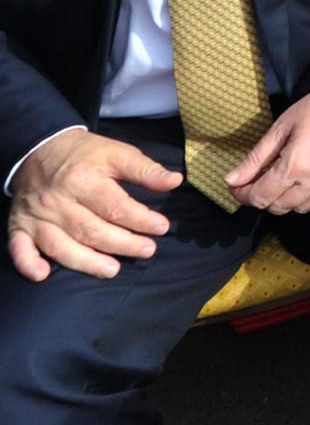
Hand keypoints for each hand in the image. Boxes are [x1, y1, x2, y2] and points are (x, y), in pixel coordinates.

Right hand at [6, 130, 181, 281]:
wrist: (40, 148)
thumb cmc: (85, 155)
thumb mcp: (118, 153)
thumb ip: (146, 170)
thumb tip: (175, 181)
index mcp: (83, 180)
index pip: (116, 207)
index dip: (142, 220)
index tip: (162, 227)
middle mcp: (57, 201)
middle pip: (91, 230)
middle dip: (123, 244)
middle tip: (148, 250)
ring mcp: (36, 216)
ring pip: (61, 245)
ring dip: (86, 262)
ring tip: (113, 270)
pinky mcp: (19, 226)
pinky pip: (19, 249)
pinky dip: (28, 263)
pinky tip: (42, 276)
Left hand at [227, 93, 309, 215]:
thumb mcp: (281, 128)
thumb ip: (256, 158)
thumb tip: (232, 179)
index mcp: (295, 166)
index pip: (260, 197)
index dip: (243, 195)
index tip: (237, 186)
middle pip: (278, 207)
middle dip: (262, 198)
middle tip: (256, 183)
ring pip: (300, 208)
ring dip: (285, 200)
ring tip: (281, 183)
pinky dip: (307, 196)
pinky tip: (304, 180)